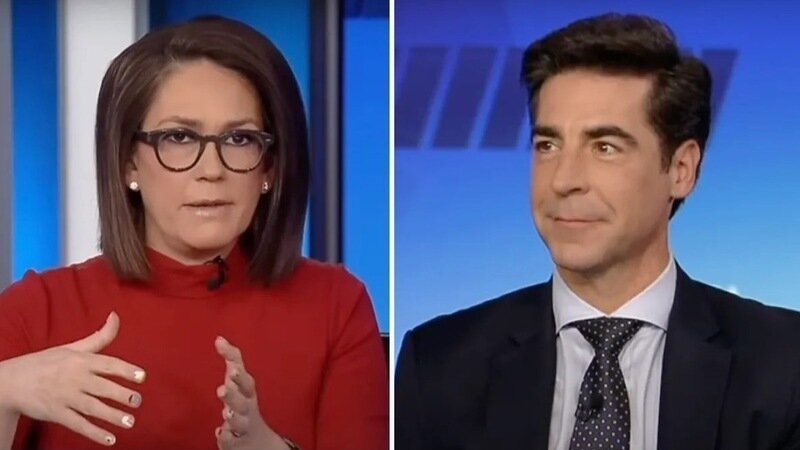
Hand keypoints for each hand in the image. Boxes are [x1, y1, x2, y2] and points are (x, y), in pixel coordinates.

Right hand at [0, 312, 144, 445]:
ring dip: (112, 416)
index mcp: (80, 360)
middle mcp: (74, 378)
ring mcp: (64, 397)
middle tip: (138, 402)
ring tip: (130, 421)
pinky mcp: (56, 413)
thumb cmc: (46, 362)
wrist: (11, 381)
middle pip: (102, 387)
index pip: (108, 364)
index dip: (126, 370)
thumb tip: (116, 316)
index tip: (142, 377)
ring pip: (92, 408)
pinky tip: (110, 439)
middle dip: (122, 395)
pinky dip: (93, 433)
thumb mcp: (72, 347)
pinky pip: (78, 424)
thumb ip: (99, 337)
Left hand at [213, 336, 288, 449]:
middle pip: (244, 400)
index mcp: (248, 391)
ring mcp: (243, 425)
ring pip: (240, 420)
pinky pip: (231, 439)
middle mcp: (247, 407)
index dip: (236, 366)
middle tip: (222, 388)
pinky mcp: (236, 441)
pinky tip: (220, 432)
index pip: (244, 377)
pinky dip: (226, 436)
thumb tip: (219, 338)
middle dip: (234, 394)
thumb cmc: (244, 403)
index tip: (226, 358)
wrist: (257, 440)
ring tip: (226, 411)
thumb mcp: (240, 382)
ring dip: (233, 415)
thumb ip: (232, 360)